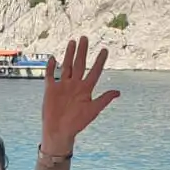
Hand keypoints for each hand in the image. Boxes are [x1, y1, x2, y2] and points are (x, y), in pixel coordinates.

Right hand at [40, 36, 120, 154]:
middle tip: (85, 38)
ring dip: (69, 55)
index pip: (95, 72)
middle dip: (82, 52)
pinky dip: (51, 67)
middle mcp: (75, 85)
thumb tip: (118, 92)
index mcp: (86, 89)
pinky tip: (54, 58)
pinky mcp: (50, 89)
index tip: (105, 49)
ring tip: (72, 42)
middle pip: (80, 65)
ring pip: (66, 66)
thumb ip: (104, 100)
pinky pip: (50, 75)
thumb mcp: (93, 110)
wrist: (59, 131)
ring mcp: (62, 86)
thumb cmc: (77, 123)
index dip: (100, 61)